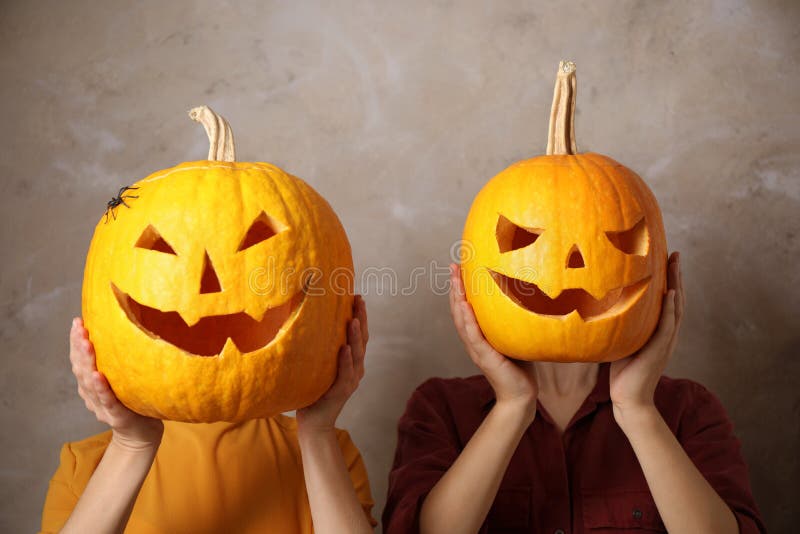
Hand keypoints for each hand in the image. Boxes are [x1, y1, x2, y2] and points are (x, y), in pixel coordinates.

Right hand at [69, 318, 162, 451]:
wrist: (141, 434)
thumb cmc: (134, 402)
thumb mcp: (124, 379)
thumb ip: (119, 361)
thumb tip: (127, 329)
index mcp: (91, 384)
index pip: (80, 360)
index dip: (76, 342)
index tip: (77, 322)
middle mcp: (92, 394)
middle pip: (81, 368)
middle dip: (78, 347)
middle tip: (79, 328)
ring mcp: (102, 406)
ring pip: (90, 383)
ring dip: (87, 363)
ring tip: (86, 344)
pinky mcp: (116, 416)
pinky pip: (107, 401)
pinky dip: (101, 389)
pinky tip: (98, 377)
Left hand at [296, 296, 367, 434]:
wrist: (313, 423)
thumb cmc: (313, 393)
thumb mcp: (318, 366)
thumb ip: (319, 349)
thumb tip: (305, 323)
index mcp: (351, 362)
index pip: (359, 335)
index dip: (360, 316)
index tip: (357, 297)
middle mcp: (355, 370)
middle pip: (363, 340)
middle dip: (362, 319)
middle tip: (359, 300)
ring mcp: (351, 381)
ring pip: (357, 354)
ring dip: (356, 337)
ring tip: (354, 320)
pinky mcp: (342, 392)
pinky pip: (346, 374)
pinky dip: (346, 361)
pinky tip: (346, 349)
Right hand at [450, 264, 537, 413]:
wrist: (520, 396)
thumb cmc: (521, 368)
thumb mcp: (516, 338)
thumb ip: (514, 322)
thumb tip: (529, 297)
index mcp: (479, 336)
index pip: (465, 308)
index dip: (461, 288)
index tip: (460, 268)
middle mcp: (473, 340)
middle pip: (458, 309)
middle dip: (455, 287)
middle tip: (453, 266)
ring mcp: (476, 349)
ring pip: (461, 319)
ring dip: (457, 298)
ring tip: (454, 279)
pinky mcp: (484, 356)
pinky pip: (472, 335)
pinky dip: (467, 319)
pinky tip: (465, 305)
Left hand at [610, 252, 684, 428]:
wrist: (628, 399)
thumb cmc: (622, 372)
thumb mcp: (620, 341)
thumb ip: (620, 325)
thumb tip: (601, 305)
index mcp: (658, 330)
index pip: (666, 300)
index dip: (668, 279)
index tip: (666, 258)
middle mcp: (665, 333)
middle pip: (676, 298)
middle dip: (676, 275)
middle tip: (675, 253)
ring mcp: (665, 341)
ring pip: (676, 308)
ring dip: (677, 285)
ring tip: (676, 265)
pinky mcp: (659, 349)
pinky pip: (667, 326)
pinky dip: (670, 309)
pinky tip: (670, 294)